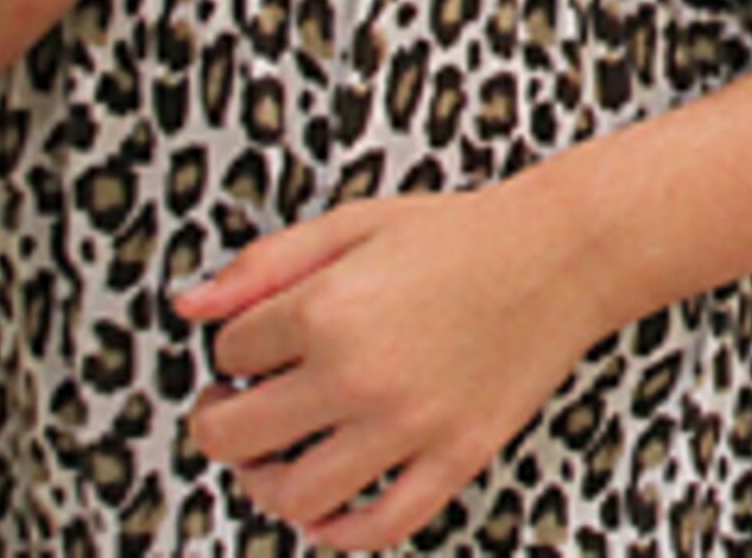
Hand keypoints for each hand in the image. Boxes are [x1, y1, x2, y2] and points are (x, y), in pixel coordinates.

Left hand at [176, 190, 606, 550]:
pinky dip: (341, 531)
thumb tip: (187, 308)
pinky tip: (329, 511)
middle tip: (234, 408)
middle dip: (218, 422)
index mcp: (325, 309)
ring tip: (273, 461)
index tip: (260, 340)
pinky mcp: (454, 458)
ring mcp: (408, 426)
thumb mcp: (354, 224)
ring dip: (264, 485)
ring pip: (293, 497)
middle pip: (235, 437)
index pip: (228, 353)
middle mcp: (357, 376)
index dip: (235, 347)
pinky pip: (381, 525)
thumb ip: (265, 264)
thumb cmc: (460, 233)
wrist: (564, 253)